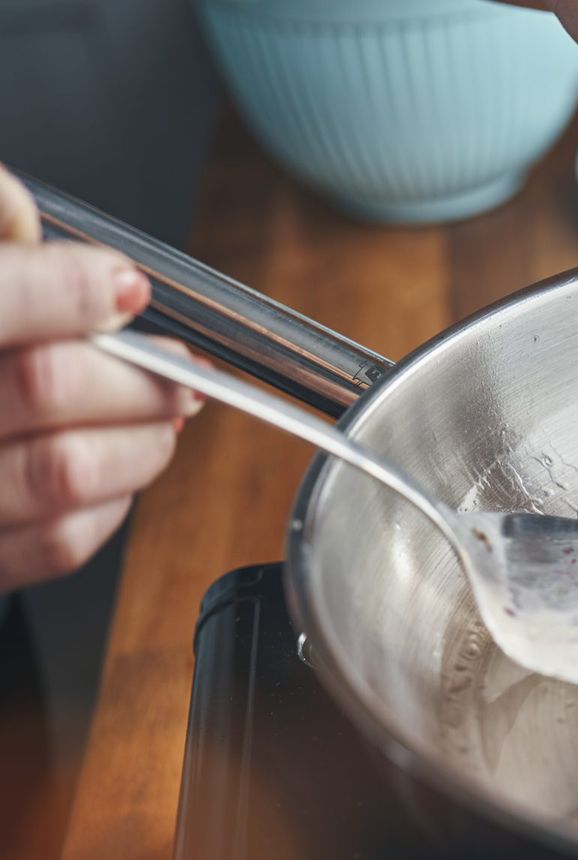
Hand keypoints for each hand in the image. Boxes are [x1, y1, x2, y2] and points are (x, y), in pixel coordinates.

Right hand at [0, 165, 202, 592]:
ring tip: (164, 412)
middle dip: (135, 368)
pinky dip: (113, 498)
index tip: (123, 286)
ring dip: (142, 436)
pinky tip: (113, 463)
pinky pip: (58, 541)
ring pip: (65, 470)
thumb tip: (15, 213)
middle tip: (176, 363)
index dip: (70, 288)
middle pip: (44, 384)